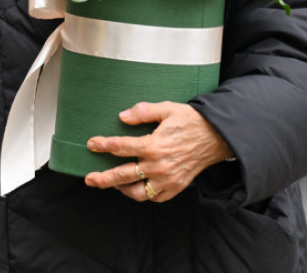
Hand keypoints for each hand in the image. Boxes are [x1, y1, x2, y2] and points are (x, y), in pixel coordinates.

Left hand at [83, 101, 233, 202]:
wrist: (217, 136)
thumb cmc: (190, 121)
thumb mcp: (167, 108)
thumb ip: (143, 111)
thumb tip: (122, 117)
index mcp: (153, 145)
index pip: (120, 147)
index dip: (103, 145)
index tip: (91, 144)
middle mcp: (158, 166)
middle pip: (123, 175)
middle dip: (103, 178)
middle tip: (89, 179)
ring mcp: (167, 179)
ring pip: (138, 192)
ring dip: (121, 190)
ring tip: (110, 185)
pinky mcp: (176, 187)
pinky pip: (155, 197)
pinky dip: (143, 195)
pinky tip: (134, 188)